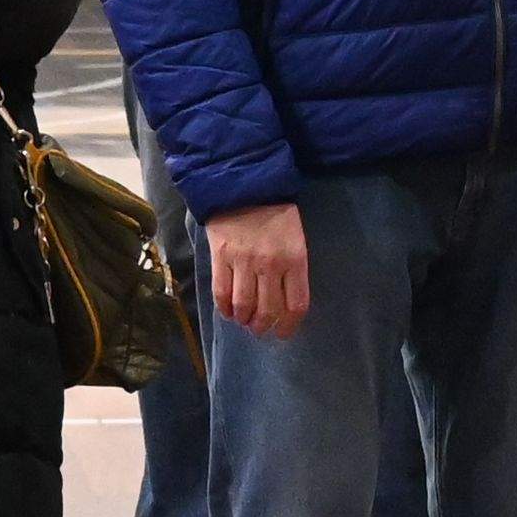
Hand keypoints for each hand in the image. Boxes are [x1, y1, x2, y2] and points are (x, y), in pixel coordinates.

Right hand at [207, 201, 311, 341]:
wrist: (244, 185)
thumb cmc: (275, 212)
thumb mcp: (295, 237)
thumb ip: (292, 267)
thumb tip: (284, 300)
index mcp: (294, 259)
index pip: (296, 304)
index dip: (289, 325)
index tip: (284, 332)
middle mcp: (270, 264)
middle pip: (269, 310)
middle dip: (264, 326)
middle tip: (261, 329)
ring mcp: (243, 262)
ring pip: (244, 306)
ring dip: (245, 320)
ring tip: (245, 321)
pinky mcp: (220, 258)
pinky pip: (221, 293)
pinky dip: (225, 309)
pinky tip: (228, 312)